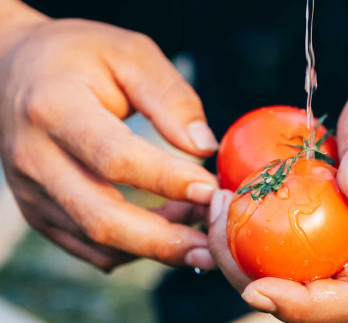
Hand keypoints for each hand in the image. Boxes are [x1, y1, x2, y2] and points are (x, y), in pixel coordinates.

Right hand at [0, 15, 218, 270]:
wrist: (16, 70)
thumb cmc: (79, 56)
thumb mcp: (130, 53)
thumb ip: (170, 97)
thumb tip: (204, 147)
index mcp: (56, 108)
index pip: (116, 158)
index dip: (168, 180)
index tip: (211, 190)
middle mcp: (35, 157)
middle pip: (101, 218)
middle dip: (164, 241)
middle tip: (212, 246)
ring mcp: (32, 191)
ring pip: (97, 241)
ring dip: (154, 246)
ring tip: (198, 231)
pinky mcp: (39, 211)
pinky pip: (88, 247)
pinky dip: (133, 249)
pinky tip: (166, 229)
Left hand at [207, 74, 347, 321]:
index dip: (305, 308)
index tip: (258, 288)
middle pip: (307, 296)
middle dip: (254, 280)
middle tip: (218, 232)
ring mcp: (340, 236)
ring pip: (286, 270)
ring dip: (241, 253)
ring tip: (216, 207)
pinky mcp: (319, 219)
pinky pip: (280, 237)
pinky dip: (248, 226)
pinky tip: (228, 195)